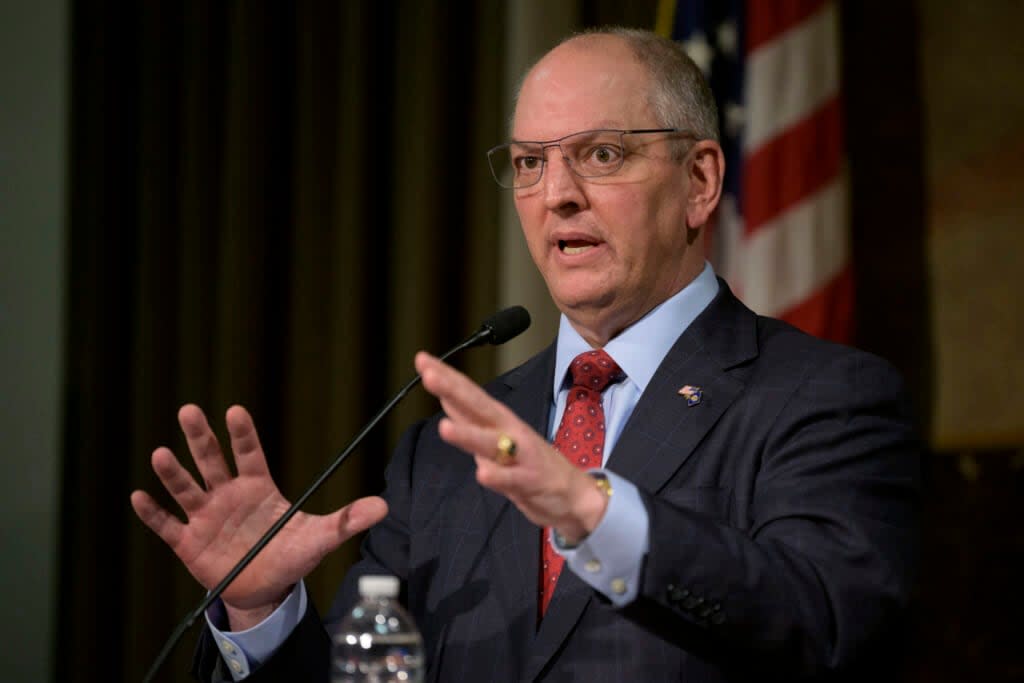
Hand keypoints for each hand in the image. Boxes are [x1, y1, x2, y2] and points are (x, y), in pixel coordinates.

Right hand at [130, 404, 387, 628]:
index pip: (250, 454)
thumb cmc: (290, 555)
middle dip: (201, 438)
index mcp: (259, 488)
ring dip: (173, 472)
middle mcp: (228, 495)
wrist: (263, 589)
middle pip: (212, 461)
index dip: (243, 434)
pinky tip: (139, 497)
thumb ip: (346, 520)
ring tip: (161, 453)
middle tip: (189, 410)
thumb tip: (384, 506)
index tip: (234, 411)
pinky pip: (168, 525)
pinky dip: (153, 513)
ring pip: (187, 489)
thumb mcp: (320, 538)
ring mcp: (206, 517)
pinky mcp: (188, 543)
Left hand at [415, 352, 607, 542]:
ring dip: (467, 435)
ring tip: (444, 428)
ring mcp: (520, 456)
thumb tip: (444, 397)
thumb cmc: (529, 464)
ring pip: (490, 444)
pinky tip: (482, 474)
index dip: (446, 377)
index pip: (468, 393)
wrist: (572, 494)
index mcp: (498, 420)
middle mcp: (508, 432)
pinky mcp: (530, 481)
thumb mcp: (496, 438)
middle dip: (453, 390)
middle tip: (429, 374)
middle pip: (478, 407)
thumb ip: (471, 421)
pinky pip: (511, 479)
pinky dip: (497, 476)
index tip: (422, 359)